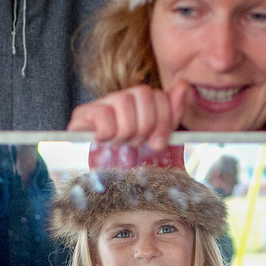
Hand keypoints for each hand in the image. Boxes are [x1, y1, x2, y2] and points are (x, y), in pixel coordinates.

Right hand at [67, 82, 191, 149]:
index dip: (163, 120)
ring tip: (118, 143)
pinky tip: (103, 140)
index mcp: (139, 103)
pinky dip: (107, 132)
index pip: (158, 95)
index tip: (157, 142)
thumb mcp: (156, 139)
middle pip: (143, 93)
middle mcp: (121, 98)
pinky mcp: (82, 114)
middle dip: (145, 126)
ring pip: (124, 101)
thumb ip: (171, 114)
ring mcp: (101, 103)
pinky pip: (103, 114)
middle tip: (135, 143)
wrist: (98, 179)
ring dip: (125, 131)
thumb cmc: (129, 159)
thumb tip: (183, 86)